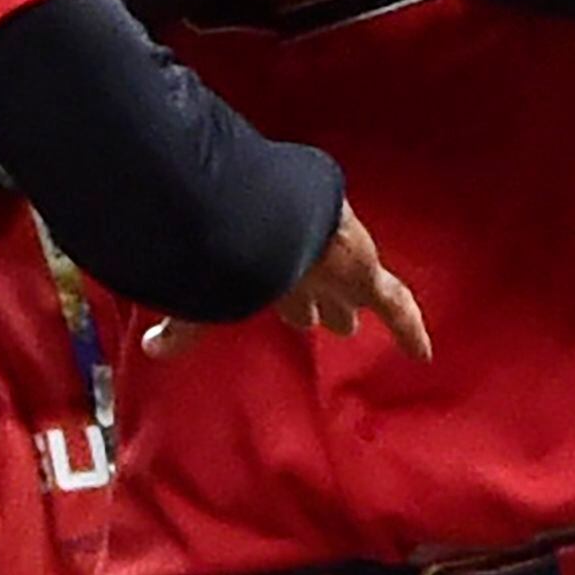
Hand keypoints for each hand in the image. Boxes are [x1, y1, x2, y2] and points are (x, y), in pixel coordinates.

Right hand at [145, 202, 430, 360]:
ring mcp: (338, 269)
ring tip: (346, 325)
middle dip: (312, 300)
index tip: (277, 303)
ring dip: (343, 311)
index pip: (274, 279)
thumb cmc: (231, 248)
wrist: (265, 222)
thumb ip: (182, 325)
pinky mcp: (365, 279)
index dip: (276, 293)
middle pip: (308, 287)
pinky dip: (408, 329)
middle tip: (317, 316)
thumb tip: (150, 349)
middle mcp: (302, 262)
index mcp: (266, 261)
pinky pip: (394, 306)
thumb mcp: (205, 294)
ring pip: (345, 295)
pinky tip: (424, 353)